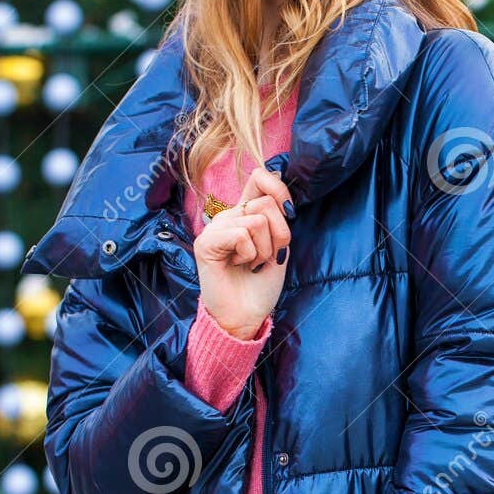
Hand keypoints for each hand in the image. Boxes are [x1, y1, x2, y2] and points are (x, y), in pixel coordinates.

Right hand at [194, 166, 292, 339]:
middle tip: (266, 257)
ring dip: (264, 249)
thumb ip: (277, 217)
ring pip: (256, 220)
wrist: (245, 316)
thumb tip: (279, 192)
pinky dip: (249, 254)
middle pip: (265, 202)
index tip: (288, 214)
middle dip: (278, 234)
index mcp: (243, 213)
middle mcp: (227, 216)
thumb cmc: (260, 284)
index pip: (259, 178)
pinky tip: (239, 266)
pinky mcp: (206, 243)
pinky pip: (241, 235)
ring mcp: (214, 228)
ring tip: (252, 264)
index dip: (279, 189)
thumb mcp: (278, 245)